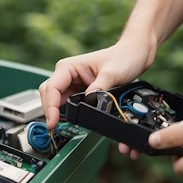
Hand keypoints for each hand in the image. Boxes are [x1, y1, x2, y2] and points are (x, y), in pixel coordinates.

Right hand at [38, 37, 154, 130]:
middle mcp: (66, 75)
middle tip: (54, 127)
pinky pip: (66, 105)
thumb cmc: (123, 57)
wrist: (134, 55)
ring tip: (61, 125)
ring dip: (57, 113)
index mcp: (68, 67)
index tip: (53, 121)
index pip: (52, 88)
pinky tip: (71, 119)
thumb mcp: (112, 74)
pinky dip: (66, 113)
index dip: (50, 106)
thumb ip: (98, 89)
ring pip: (55, 102)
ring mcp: (71, 84)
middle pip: (48, 95)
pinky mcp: (78, 92)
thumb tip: (88, 103)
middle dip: (50, 111)